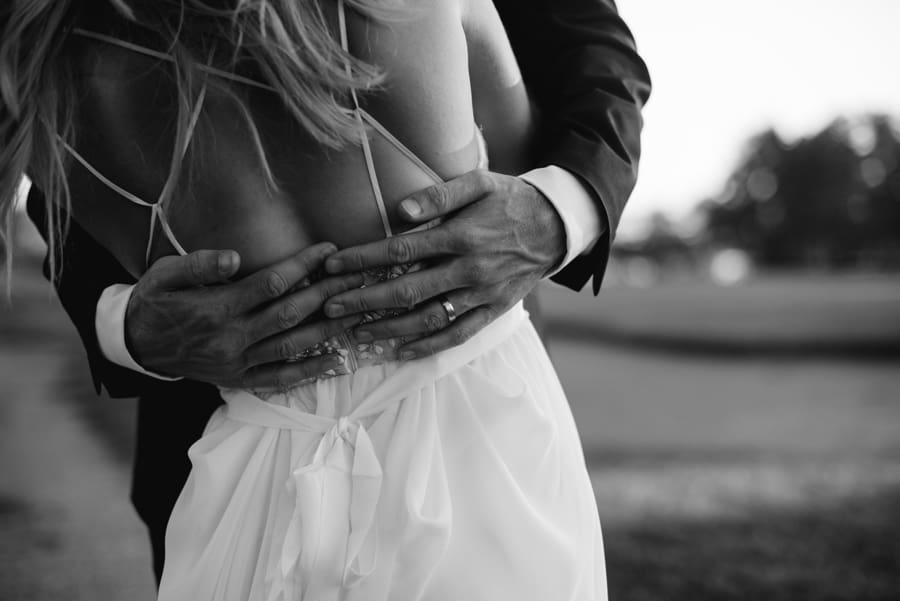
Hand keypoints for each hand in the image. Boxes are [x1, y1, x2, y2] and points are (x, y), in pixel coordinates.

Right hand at [125, 243, 364, 387]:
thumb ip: (199, 264)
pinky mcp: (238, 379)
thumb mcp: (164, 274)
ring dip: (328, 330)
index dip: (304, 265)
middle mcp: (232, 337)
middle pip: (291, 313)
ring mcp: (237, 361)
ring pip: (292, 346)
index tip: (329, 250)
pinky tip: (336, 362)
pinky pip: (280, 378)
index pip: (272, 283)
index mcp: (218, 307)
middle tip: (357, 277)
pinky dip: (309, 372)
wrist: (135, 345)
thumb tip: (234, 259)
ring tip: (357, 313)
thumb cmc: (154, 302)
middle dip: (328, 293)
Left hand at [321, 170, 565, 358]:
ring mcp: (483, 294)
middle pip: (407, 290)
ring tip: (356, 334)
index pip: (401, 250)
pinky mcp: (494, 311)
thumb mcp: (480, 183)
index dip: (363, 259)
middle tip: (330, 307)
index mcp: (461, 235)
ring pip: (429, 318)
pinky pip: (458, 335)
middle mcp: (470, 269)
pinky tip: (401, 351)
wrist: (557, 226)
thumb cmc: (511, 200)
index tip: (331, 265)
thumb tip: (399, 211)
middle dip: (364, 300)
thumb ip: (439, 195)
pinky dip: (429, 347)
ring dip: (389, 328)